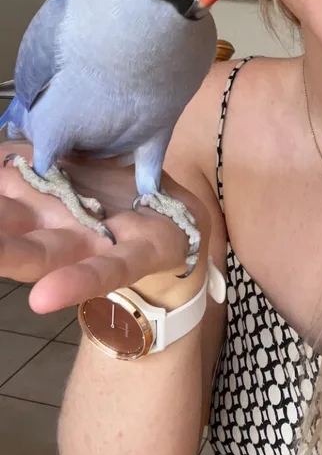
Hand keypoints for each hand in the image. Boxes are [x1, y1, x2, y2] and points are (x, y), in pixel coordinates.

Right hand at [0, 143, 209, 313]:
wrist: (171, 219)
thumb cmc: (107, 193)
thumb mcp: (59, 164)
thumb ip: (20, 156)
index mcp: (33, 205)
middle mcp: (51, 229)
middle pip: (4, 229)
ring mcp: (89, 247)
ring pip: (40, 255)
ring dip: (6, 256)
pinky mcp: (131, 256)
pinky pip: (103, 273)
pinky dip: (76, 284)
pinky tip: (44, 298)